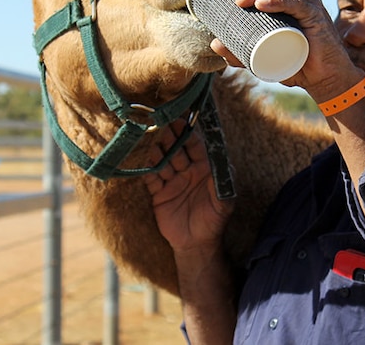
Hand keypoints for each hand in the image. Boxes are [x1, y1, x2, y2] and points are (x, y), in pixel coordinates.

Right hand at [144, 120, 233, 253]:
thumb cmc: (215, 220)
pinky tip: (140, 160)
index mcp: (205, 167)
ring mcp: (172, 180)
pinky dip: (146, 170)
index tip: (179, 120)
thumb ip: (223, 183)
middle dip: (168, 137)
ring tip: (147, 140)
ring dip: (155, 151)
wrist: (197, 244)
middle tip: (159, 124)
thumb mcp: (224, 203)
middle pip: (176, 149)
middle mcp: (188, 170)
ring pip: (162, 161)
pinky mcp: (159, 193)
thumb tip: (223, 163)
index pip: (195, 144)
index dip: (187, 132)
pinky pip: (151, 179)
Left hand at [212, 0, 363, 100]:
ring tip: (242, 0)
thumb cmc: (297, 62)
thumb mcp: (264, 55)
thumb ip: (240, 50)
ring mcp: (310, 4)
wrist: (325, 78)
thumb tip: (215, 43)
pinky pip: (297, 3)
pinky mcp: (315, 18)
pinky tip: (262, 5)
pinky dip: (277, 2)